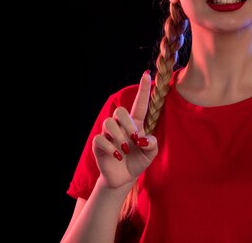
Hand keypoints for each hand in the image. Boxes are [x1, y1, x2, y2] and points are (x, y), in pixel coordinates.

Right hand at [91, 71, 158, 188]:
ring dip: (119, 135)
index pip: (139, 103)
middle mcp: (121, 125)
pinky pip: (100, 138)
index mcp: (136, 124)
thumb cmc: (138, 161)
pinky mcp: (99, 144)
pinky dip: (110, 146)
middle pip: (120, 111)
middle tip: (134, 139)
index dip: (143, 89)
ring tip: (125, 149)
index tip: (147, 75)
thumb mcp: (151, 154)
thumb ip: (153, 145)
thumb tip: (144, 139)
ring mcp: (109, 134)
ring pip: (109, 123)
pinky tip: (117, 155)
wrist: (124, 178)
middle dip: (128, 124)